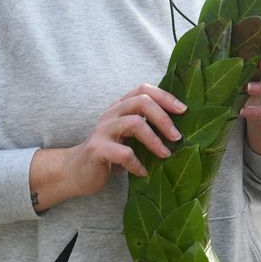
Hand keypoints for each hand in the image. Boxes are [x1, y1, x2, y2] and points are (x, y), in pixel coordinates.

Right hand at [30, 83, 185, 210]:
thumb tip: (183, 128)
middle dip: (164, 118)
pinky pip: (123, 153)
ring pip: (134, 123)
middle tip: (177, 137)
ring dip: (155, 140)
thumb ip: (146, 125)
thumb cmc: (111, 152)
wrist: (76, 171)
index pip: (144, 89)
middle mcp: (112, 113)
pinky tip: (144, 172)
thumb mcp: (128, 134)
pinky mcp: (96, 150)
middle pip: (142, 102)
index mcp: (121, 106)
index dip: (165, 96)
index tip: (183, 111)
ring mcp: (103, 130)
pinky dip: (137, 163)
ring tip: (166, 155)